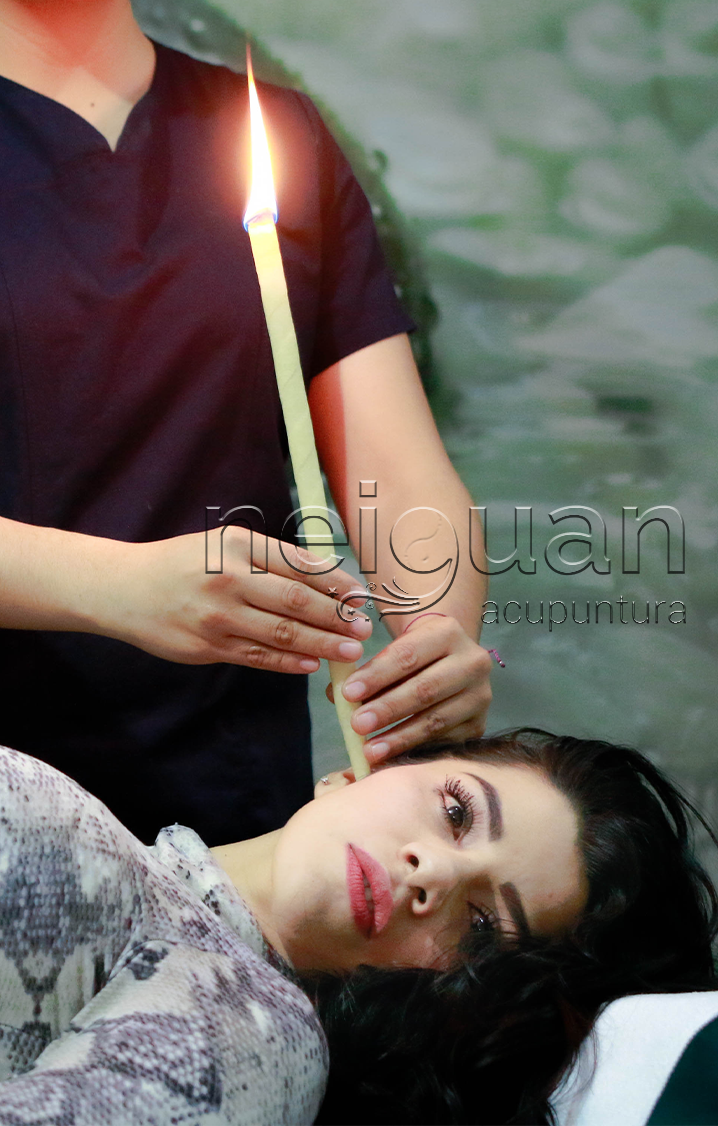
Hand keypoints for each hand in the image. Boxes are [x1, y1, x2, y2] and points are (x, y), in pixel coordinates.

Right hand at [97, 526, 370, 672]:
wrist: (124, 588)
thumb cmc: (184, 563)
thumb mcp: (224, 544)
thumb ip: (271, 559)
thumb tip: (327, 580)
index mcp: (239, 545)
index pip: (299, 565)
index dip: (336, 583)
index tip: (361, 597)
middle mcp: (229, 578)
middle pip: (295, 601)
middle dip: (336, 618)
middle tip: (363, 629)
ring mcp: (217, 616)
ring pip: (280, 634)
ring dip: (321, 645)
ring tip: (349, 651)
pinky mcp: (207, 647)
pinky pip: (257, 658)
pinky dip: (288, 663)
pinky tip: (312, 666)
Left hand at [326, 615, 491, 761]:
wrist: (448, 661)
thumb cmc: (411, 656)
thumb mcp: (391, 651)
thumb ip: (365, 671)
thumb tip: (338, 697)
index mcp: (447, 632)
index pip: (408, 655)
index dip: (377, 675)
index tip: (349, 693)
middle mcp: (472, 661)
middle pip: (425, 689)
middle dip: (387, 709)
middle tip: (357, 725)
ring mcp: (480, 695)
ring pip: (436, 720)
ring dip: (399, 737)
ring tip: (369, 749)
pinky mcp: (479, 724)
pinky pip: (444, 741)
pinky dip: (415, 750)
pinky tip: (391, 758)